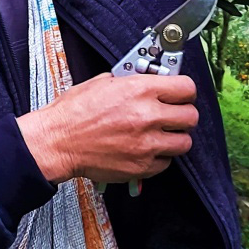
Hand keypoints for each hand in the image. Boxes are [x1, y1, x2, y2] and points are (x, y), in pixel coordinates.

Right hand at [16, 74, 197, 184]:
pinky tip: (147, 150)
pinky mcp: (141, 167)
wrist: (57, 142)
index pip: (187, 88)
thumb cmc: (74, 113)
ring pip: (184, 142)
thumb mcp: (103, 82)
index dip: (185, 91)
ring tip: (161, 135)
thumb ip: (133, 82)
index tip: (180, 94)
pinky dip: (160, 157)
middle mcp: (147, 116)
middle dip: (183, 115)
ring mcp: (146, 144)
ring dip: (175, 138)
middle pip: (191, 117)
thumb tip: (150, 82)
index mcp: (139, 90)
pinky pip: (166, 163)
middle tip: (173, 115)